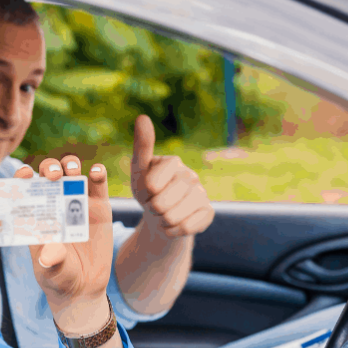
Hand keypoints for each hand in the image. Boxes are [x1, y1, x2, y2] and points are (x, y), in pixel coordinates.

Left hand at [14, 156, 111, 331]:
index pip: (25, 188)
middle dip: (49, 168)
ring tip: (71, 170)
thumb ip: (50, 262)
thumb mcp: (50, 272)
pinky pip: (99, 186)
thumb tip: (49, 253)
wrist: (83, 289)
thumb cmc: (58, 278)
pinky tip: (96, 172)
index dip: (22, 177)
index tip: (24, 174)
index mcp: (36, 215)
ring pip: (73, 174)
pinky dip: (98, 174)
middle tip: (52, 175)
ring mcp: (78, 204)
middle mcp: (55, 204)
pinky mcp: (100, 208)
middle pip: (49, 175)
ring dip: (70, 165)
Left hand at [131, 115, 213, 237]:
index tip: (146, 189)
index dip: (144, 192)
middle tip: (155, 203)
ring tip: (163, 213)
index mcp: (173, 162)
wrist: (161, 215)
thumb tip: (142, 116)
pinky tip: (175, 223)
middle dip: (152, 209)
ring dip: (162, 221)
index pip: (152, 184)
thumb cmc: (147, 190)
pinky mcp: (208, 212)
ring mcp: (202, 194)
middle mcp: (191, 175)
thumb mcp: (138, 171)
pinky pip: (186, 228)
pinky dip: (174, 230)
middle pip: (161, 203)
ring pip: (173, 217)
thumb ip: (142, 147)